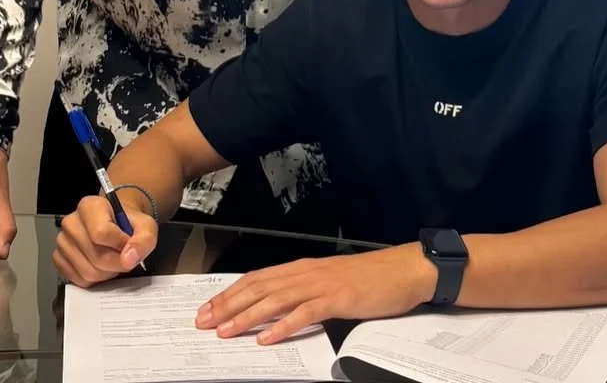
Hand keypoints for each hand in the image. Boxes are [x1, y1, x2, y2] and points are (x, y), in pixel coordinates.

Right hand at [53, 195, 158, 286]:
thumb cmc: (128, 224)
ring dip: (107, 273)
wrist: (115, 225)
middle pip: (96, 256)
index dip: (120, 245)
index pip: (101, 233)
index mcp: (90, 206)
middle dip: (116, 263)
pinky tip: (101, 265)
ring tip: (113, 258)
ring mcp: (62, 242)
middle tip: (124, 255)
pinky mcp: (58, 259)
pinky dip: (95, 279)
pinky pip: (80, 280)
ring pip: (88, 272)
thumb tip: (129, 259)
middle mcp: (71, 222)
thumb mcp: (145, 226)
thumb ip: (144, 239)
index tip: (129, 244)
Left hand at [194, 244, 436, 344]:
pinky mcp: (338, 298)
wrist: (402, 270)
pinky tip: (267, 338)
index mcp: (302, 268)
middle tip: (204, 322)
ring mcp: (321, 284)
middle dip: (229, 305)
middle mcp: (306, 272)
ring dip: (247, 316)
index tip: (207, 308)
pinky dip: (284, 325)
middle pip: (259, 287)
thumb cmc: (368, 278)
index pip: (257, 278)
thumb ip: (303, 291)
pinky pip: (305, 312)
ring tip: (226, 331)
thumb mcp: (329, 282)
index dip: (230, 293)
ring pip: (276, 299)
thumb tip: (274, 309)